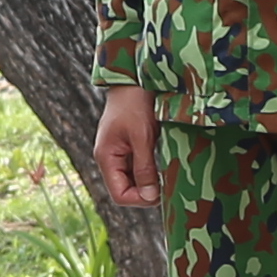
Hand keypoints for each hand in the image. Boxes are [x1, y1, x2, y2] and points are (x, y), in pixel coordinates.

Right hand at [89, 85, 159, 207]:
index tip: (161, 194)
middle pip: (127, 189)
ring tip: (168, 172)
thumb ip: (145, 168)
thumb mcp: (142, 137)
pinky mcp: (129, 145)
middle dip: (148, 190)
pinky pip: (139, 166)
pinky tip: (165, 162)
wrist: (134, 77)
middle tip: (170, 184)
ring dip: (151, 179)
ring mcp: (120, 152)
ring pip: (135, 179)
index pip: (120, 195)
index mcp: (107, 158)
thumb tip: (150, 197)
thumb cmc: (135, 103)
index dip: (140, 199)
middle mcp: (110, 158)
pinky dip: (152, 168)